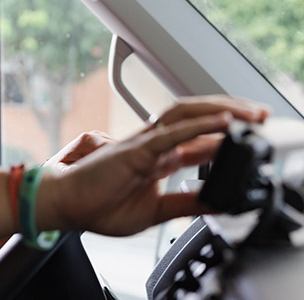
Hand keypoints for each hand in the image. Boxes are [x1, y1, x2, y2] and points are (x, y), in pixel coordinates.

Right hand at [39, 96, 269, 236]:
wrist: (62, 204)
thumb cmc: (95, 205)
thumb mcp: (154, 212)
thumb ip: (185, 204)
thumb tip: (216, 203)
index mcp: (155, 159)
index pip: (197, 138)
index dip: (226, 133)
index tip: (253, 134)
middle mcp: (150, 145)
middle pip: (194, 115)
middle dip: (229, 111)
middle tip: (260, 115)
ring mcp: (141, 145)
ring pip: (184, 114)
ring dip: (219, 109)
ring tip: (248, 113)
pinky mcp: (133, 152)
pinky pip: (170, 134)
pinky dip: (198, 126)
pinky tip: (221, 123)